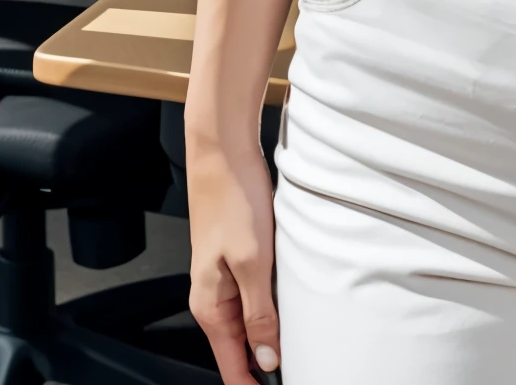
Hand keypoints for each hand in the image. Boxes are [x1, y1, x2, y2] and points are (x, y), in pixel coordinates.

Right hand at [188, 140, 281, 383]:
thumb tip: (267, 359)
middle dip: (269, 365)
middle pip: (241, 350)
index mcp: (210, 307)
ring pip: (251, 324)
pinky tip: (295, 307)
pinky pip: (256, 298)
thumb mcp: (252, 261)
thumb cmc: (233, 200)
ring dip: (274, 335)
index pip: (231, 368)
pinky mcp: (240, 260)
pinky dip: (274, 308)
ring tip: (304, 347)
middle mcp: (214, 299)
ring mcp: (226, 279)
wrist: (223, 152)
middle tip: (305, 366)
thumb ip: (258, 313)